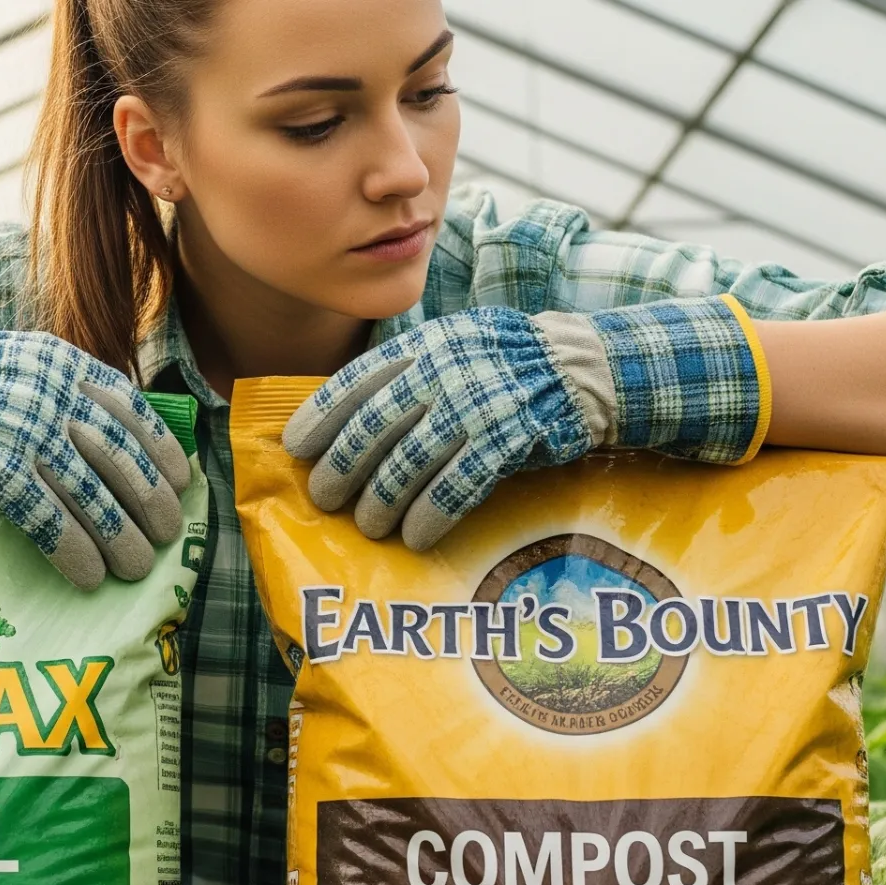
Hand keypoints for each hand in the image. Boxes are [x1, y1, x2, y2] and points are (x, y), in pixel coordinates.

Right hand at [0, 330, 191, 589]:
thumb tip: (135, 447)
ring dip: (117, 535)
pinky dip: (71, 549)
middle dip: (149, 500)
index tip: (181, 484)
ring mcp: (20, 430)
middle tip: (166, 535)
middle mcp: (50, 394)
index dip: (161, 451)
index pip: (131, 410)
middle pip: (117, 455)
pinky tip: (88, 575)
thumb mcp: (34, 367)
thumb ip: (79, 395)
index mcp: (66, 366)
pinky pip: (43, 515)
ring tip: (136, 566)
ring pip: (86, 491)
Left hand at [282, 297, 766, 549]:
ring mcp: (479, 403)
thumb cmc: (513, 367)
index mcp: (427, 345)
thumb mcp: (458, 348)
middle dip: (342, 467)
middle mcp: (447, 370)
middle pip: (376, 425)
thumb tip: (352, 421)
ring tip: (368, 527)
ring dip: (382, 500)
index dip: (322, 416)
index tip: (295, 447)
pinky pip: (457, 484)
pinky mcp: (511, 437)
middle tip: (324, 499)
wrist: (590, 369)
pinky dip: (430, 514)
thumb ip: (411, 375)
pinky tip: (414, 538)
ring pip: (410, 460)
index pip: (358, 379)